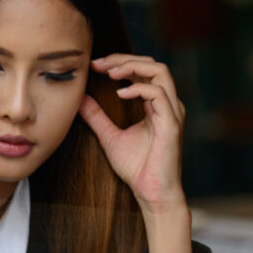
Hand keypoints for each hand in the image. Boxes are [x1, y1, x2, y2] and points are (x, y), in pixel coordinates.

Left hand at [78, 54, 187, 216]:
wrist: (151, 193)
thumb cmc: (137, 168)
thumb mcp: (109, 137)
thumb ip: (97, 117)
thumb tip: (80, 99)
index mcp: (156, 104)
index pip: (143, 70)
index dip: (119, 62)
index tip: (94, 65)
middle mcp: (167, 104)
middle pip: (152, 64)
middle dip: (124, 59)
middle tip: (98, 63)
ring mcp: (172, 112)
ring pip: (160, 72)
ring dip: (133, 67)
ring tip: (110, 72)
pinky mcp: (172, 124)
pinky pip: (158, 94)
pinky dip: (138, 89)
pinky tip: (120, 93)